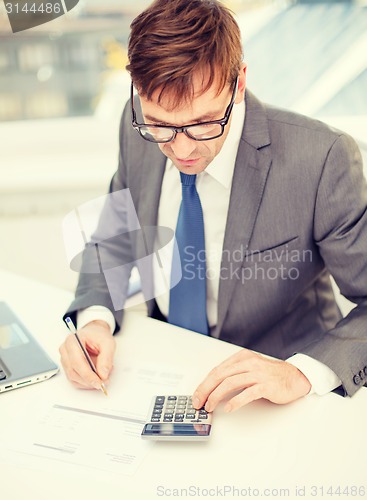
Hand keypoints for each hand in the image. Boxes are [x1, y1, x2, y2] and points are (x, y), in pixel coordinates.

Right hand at [59, 320, 115, 389]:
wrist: (94, 333)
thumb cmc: (99, 336)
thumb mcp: (108, 343)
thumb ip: (106, 358)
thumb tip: (103, 375)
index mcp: (73, 340)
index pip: (77, 361)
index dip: (88, 375)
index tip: (99, 382)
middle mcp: (65, 350)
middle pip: (73, 371)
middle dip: (89, 380)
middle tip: (103, 382)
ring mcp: (64, 358)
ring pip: (73, 377)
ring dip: (88, 382)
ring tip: (102, 376)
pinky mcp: (67, 366)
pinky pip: (74, 379)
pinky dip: (85, 382)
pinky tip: (95, 378)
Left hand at [192, 349, 310, 412]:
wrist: (295, 377)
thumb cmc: (271, 375)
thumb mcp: (250, 368)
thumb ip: (234, 374)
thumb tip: (214, 388)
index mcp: (242, 357)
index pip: (217, 370)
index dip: (204, 383)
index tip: (197, 395)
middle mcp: (248, 363)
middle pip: (220, 375)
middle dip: (206, 389)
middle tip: (198, 402)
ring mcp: (257, 373)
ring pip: (230, 383)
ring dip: (216, 396)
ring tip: (210, 406)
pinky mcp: (266, 385)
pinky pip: (247, 393)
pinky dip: (235, 401)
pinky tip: (228, 408)